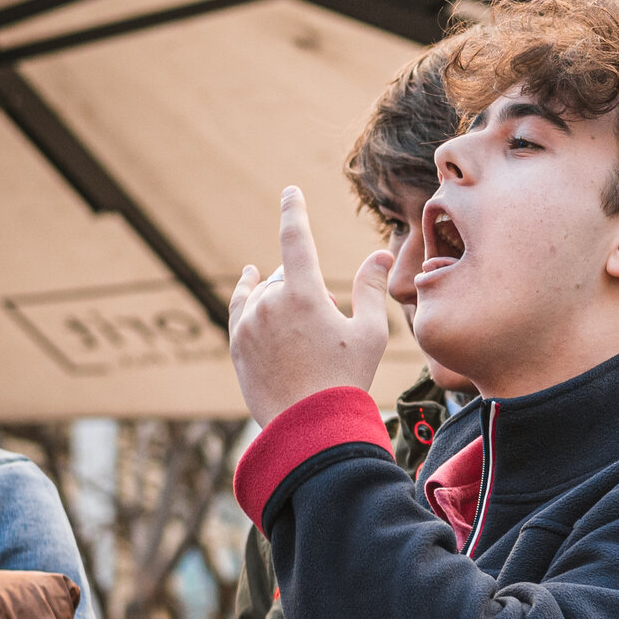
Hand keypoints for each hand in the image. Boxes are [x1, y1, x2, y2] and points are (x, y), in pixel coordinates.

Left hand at [228, 187, 392, 426]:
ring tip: (307, 331)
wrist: (307, 426)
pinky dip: (246, 292)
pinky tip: (249, 279)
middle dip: (307, 288)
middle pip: (287, 275)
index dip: (294, 210)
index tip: (291, 191)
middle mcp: (268, 302)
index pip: (295, 238)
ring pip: (266, 292)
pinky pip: (240, 306)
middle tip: (329, 325)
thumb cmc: (346, 379)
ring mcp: (247, 324)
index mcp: (303, 294)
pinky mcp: (237, 343)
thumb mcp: (370, 332)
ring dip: (284, 298)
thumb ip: (372, 288)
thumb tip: (381, 254)